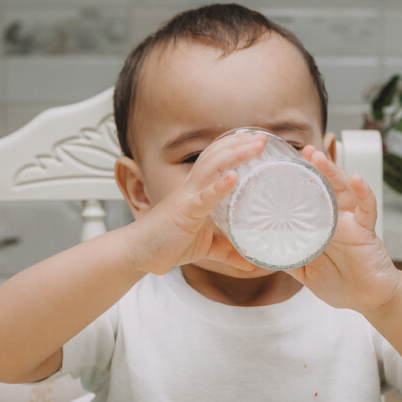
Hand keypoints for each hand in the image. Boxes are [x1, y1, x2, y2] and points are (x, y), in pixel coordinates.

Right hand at [127, 131, 265, 274]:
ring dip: (234, 154)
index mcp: (197, 191)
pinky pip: (203, 197)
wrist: (139, 253)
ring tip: (254, 147)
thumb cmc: (168, 244)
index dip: (233, 146)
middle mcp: (191, 188)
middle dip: (239, 143)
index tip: (254, 139)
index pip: (215, 160)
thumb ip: (227, 251)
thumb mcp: (205, 247)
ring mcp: (188, 198)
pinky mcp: (185, 212)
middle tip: (262, 137)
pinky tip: (232, 177)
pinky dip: (218, 186)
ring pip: (211, 167)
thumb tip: (250, 264)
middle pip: (215, 156)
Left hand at [286, 147, 401, 313]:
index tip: (280, 165)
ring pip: (343, 190)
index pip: (308, 196)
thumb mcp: (304, 272)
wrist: (366, 300)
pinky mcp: (366, 230)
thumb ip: (286, 259)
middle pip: (325, 186)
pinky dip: (364, 192)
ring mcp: (351, 221)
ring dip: (332, 171)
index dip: (297, 181)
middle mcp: (335, 217)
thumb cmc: (338, 284)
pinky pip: (367, 207)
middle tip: (302, 150)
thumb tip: (256, 254)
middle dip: (315, 167)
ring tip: (318, 156)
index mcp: (319, 224)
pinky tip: (357, 179)